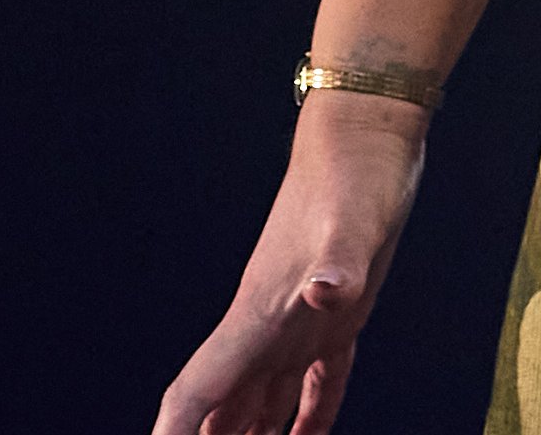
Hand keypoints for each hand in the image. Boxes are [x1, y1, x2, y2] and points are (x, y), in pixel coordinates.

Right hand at [156, 94, 427, 434]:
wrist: (366, 135)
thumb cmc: (357, 178)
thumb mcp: (354, 226)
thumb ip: (338, 263)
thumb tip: (327, 293)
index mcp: (257, 318)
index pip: (199, 392)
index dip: (174, 433)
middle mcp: (268, 326)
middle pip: (222, 408)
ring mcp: (301, 318)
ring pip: (262, 400)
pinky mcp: (342, 310)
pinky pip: (317, 378)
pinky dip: (311, 413)